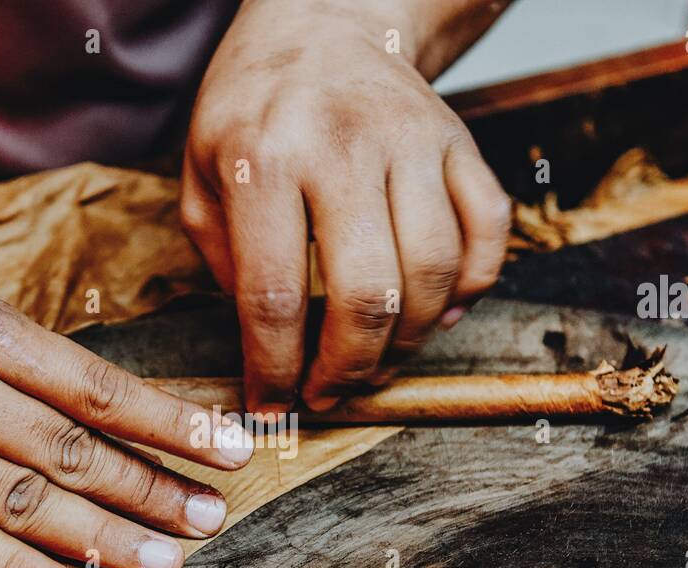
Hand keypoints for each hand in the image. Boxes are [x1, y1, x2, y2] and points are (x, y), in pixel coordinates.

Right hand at [0, 284, 253, 567]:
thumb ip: (35, 362)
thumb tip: (136, 419)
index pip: (95, 386)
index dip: (171, 423)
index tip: (234, 451)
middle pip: (67, 450)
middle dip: (149, 490)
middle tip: (211, 521)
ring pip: (18, 503)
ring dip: (102, 540)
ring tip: (166, 563)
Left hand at [181, 0, 511, 412]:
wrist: (320, 21)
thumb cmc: (252, 110)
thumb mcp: (201, 175)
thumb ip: (222, 260)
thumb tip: (269, 346)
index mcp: (264, 158)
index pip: (273, 296)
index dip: (276, 370)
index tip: (274, 408)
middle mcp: (343, 147)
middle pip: (367, 295)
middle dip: (349, 369)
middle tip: (331, 393)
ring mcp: (412, 140)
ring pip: (433, 273)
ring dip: (409, 342)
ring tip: (377, 362)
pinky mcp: (459, 142)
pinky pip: (487, 234)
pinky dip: (470, 289)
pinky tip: (437, 313)